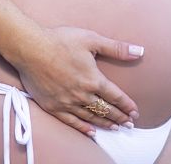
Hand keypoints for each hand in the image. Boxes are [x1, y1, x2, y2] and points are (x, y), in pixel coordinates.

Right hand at [14, 25, 142, 135]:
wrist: (30, 48)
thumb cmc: (61, 40)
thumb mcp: (92, 39)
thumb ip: (116, 48)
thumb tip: (139, 51)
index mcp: (93, 78)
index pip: (115, 96)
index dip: (127, 105)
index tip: (135, 112)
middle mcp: (81, 94)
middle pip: (105, 109)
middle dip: (119, 117)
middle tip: (129, 124)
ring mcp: (66, 102)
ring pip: (90, 117)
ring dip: (104, 123)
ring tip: (115, 128)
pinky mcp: (52, 106)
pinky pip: (71, 121)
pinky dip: (83, 127)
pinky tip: (91, 131)